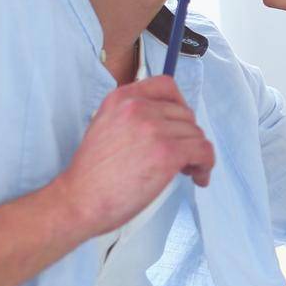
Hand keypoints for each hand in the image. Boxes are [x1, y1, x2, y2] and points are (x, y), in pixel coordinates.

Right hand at [48, 76, 214, 237]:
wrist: (79, 200)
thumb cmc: (91, 175)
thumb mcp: (105, 127)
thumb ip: (132, 117)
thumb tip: (166, 122)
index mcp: (121, 98)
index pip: (165, 85)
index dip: (180, 104)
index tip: (180, 123)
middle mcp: (139, 107)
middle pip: (185, 114)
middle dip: (187, 135)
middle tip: (182, 156)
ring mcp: (154, 128)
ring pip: (196, 134)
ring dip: (197, 153)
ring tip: (188, 170)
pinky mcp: (168, 153)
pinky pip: (203, 151)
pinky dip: (206, 165)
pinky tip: (198, 177)